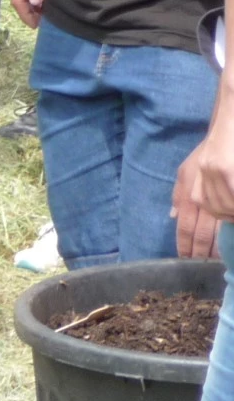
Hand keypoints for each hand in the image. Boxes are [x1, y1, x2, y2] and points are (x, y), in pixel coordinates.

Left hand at [174, 114, 233, 257]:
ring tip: (221, 261)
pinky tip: (230, 235)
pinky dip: (230, 226)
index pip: (183, 227)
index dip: (185, 246)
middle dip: (202, 253)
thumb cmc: (207, 152)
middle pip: (200, 233)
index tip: (186, 261)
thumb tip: (172, 216)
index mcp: (187, 194)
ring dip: (220, 246)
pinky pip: (229, 215)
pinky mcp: (229, 183)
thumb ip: (179, 194)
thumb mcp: (187, 170)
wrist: (226, 131)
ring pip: (218, 228)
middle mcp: (198, 196)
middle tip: (203, 269)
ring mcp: (217, 193)